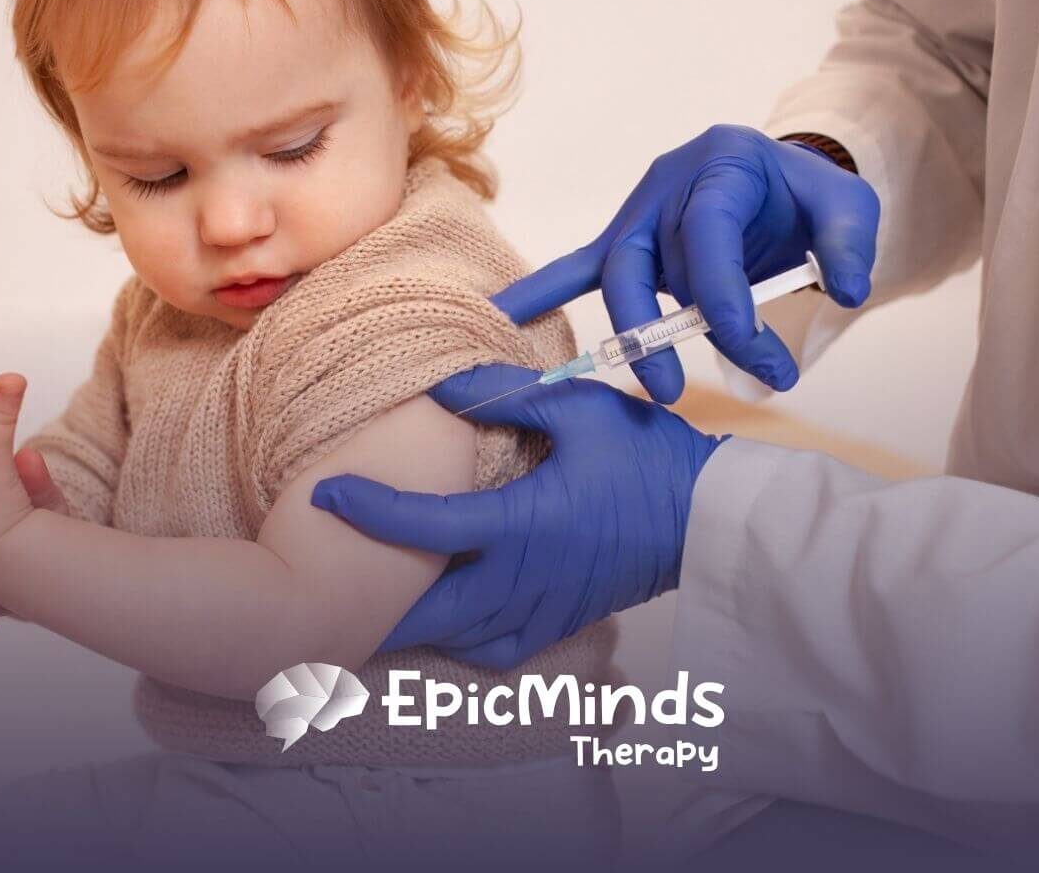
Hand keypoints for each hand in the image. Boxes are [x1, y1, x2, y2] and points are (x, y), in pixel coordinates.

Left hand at [311, 363, 725, 669]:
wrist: (711, 517)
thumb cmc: (647, 458)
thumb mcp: (580, 409)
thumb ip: (506, 396)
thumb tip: (441, 387)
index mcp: (523, 523)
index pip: (427, 525)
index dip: (370, 512)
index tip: (327, 496)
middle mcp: (526, 577)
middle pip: (431, 611)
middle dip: (375, 608)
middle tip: (330, 596)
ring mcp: (545, 606)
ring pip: (461, 638)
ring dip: (416, 628)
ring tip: (379, 610)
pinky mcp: (564, 620)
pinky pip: (500, 651)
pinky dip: (464, 644)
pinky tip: (452, 624)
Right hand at [491, 124, 878, 400]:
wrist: (777, 184)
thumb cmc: (805, 197)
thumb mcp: (847, 206)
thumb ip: (849, 243)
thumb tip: (843, 291)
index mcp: (724, 163)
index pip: (709, 232)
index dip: (723, 293)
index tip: (750, 346)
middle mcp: (670, 184)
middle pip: (648, 260)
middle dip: (667, 329)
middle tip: (696, 388)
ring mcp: (639, 214)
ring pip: (616, 274)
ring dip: (632, 334)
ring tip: (660, 389)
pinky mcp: (623, 242)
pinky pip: (577, 267)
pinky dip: (539, 292)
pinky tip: (502, 314)